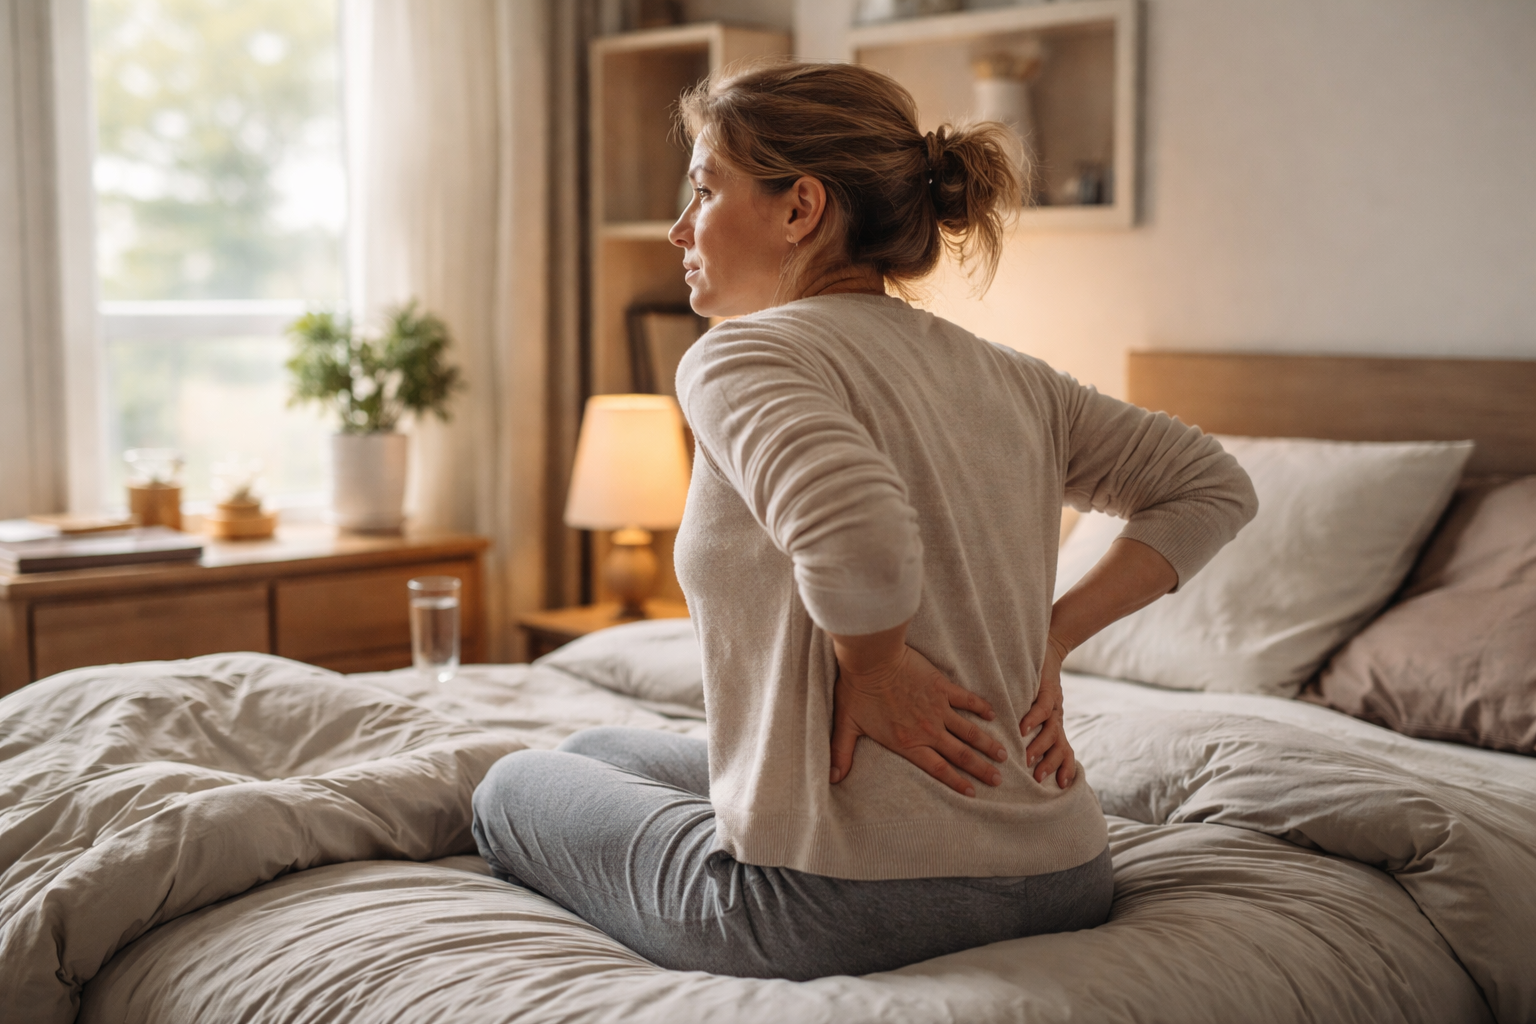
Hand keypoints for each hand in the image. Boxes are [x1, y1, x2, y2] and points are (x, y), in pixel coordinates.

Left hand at [830, 641, 1006, 796]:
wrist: (871, 659)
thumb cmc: (857, 690)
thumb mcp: (846, 725)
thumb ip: (841, 754)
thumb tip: (831, 779)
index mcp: (907, 743)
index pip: (938, 769)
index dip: (957, 782)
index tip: (972, 793)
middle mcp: (927, 729)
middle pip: (960, 754)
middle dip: (981, 769)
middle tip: (998, 780)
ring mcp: (937, 708)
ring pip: (969, 731)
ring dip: (987, 744)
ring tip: (1004, 755)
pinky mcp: (942, 687)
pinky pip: (967, 700)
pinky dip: (982, 707)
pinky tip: (994, 715)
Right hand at [1019, 634, 1075, 788]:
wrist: (1050, 646)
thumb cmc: (1036, 678)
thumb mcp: (1034, 705)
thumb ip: (1027, 722)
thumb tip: (1010, 741)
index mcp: (1054, 723)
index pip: (1064, 749)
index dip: (1065, 767)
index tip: (1060, 786)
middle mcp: (1056, 716)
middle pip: (1059, 746)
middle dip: (1051, 763)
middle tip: (1038, 779)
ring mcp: (1054, 703)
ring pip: (1052, 731)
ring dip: (1040, 746)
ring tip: (1027, 759)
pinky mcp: (1048, 688)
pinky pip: (1043, 708)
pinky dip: (1033, 719)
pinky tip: (1022, 729)